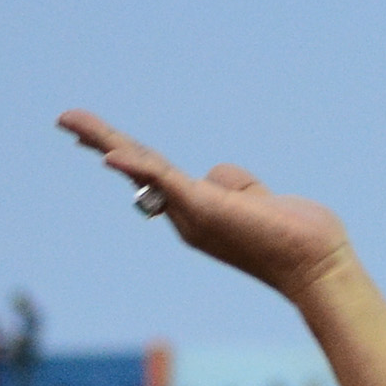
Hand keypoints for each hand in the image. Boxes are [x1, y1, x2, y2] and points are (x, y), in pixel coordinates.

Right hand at [57, 112, 353, 300]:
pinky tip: (110, 157)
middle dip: (100, 142)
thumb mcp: (262, 200)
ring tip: (71, 120)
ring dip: (104, 140)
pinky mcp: (205, 208)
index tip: (101, 141)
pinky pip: (164, 181)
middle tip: (65, 120)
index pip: (157, 176)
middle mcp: (188, 216)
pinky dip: (137, 166)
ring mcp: (193, 214)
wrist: (319, 266)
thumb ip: (236, 185)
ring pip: (144, 168)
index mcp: (200, 213)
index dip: (128, 155)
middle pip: (139, 169)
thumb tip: (218, 176)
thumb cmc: (299, 238)